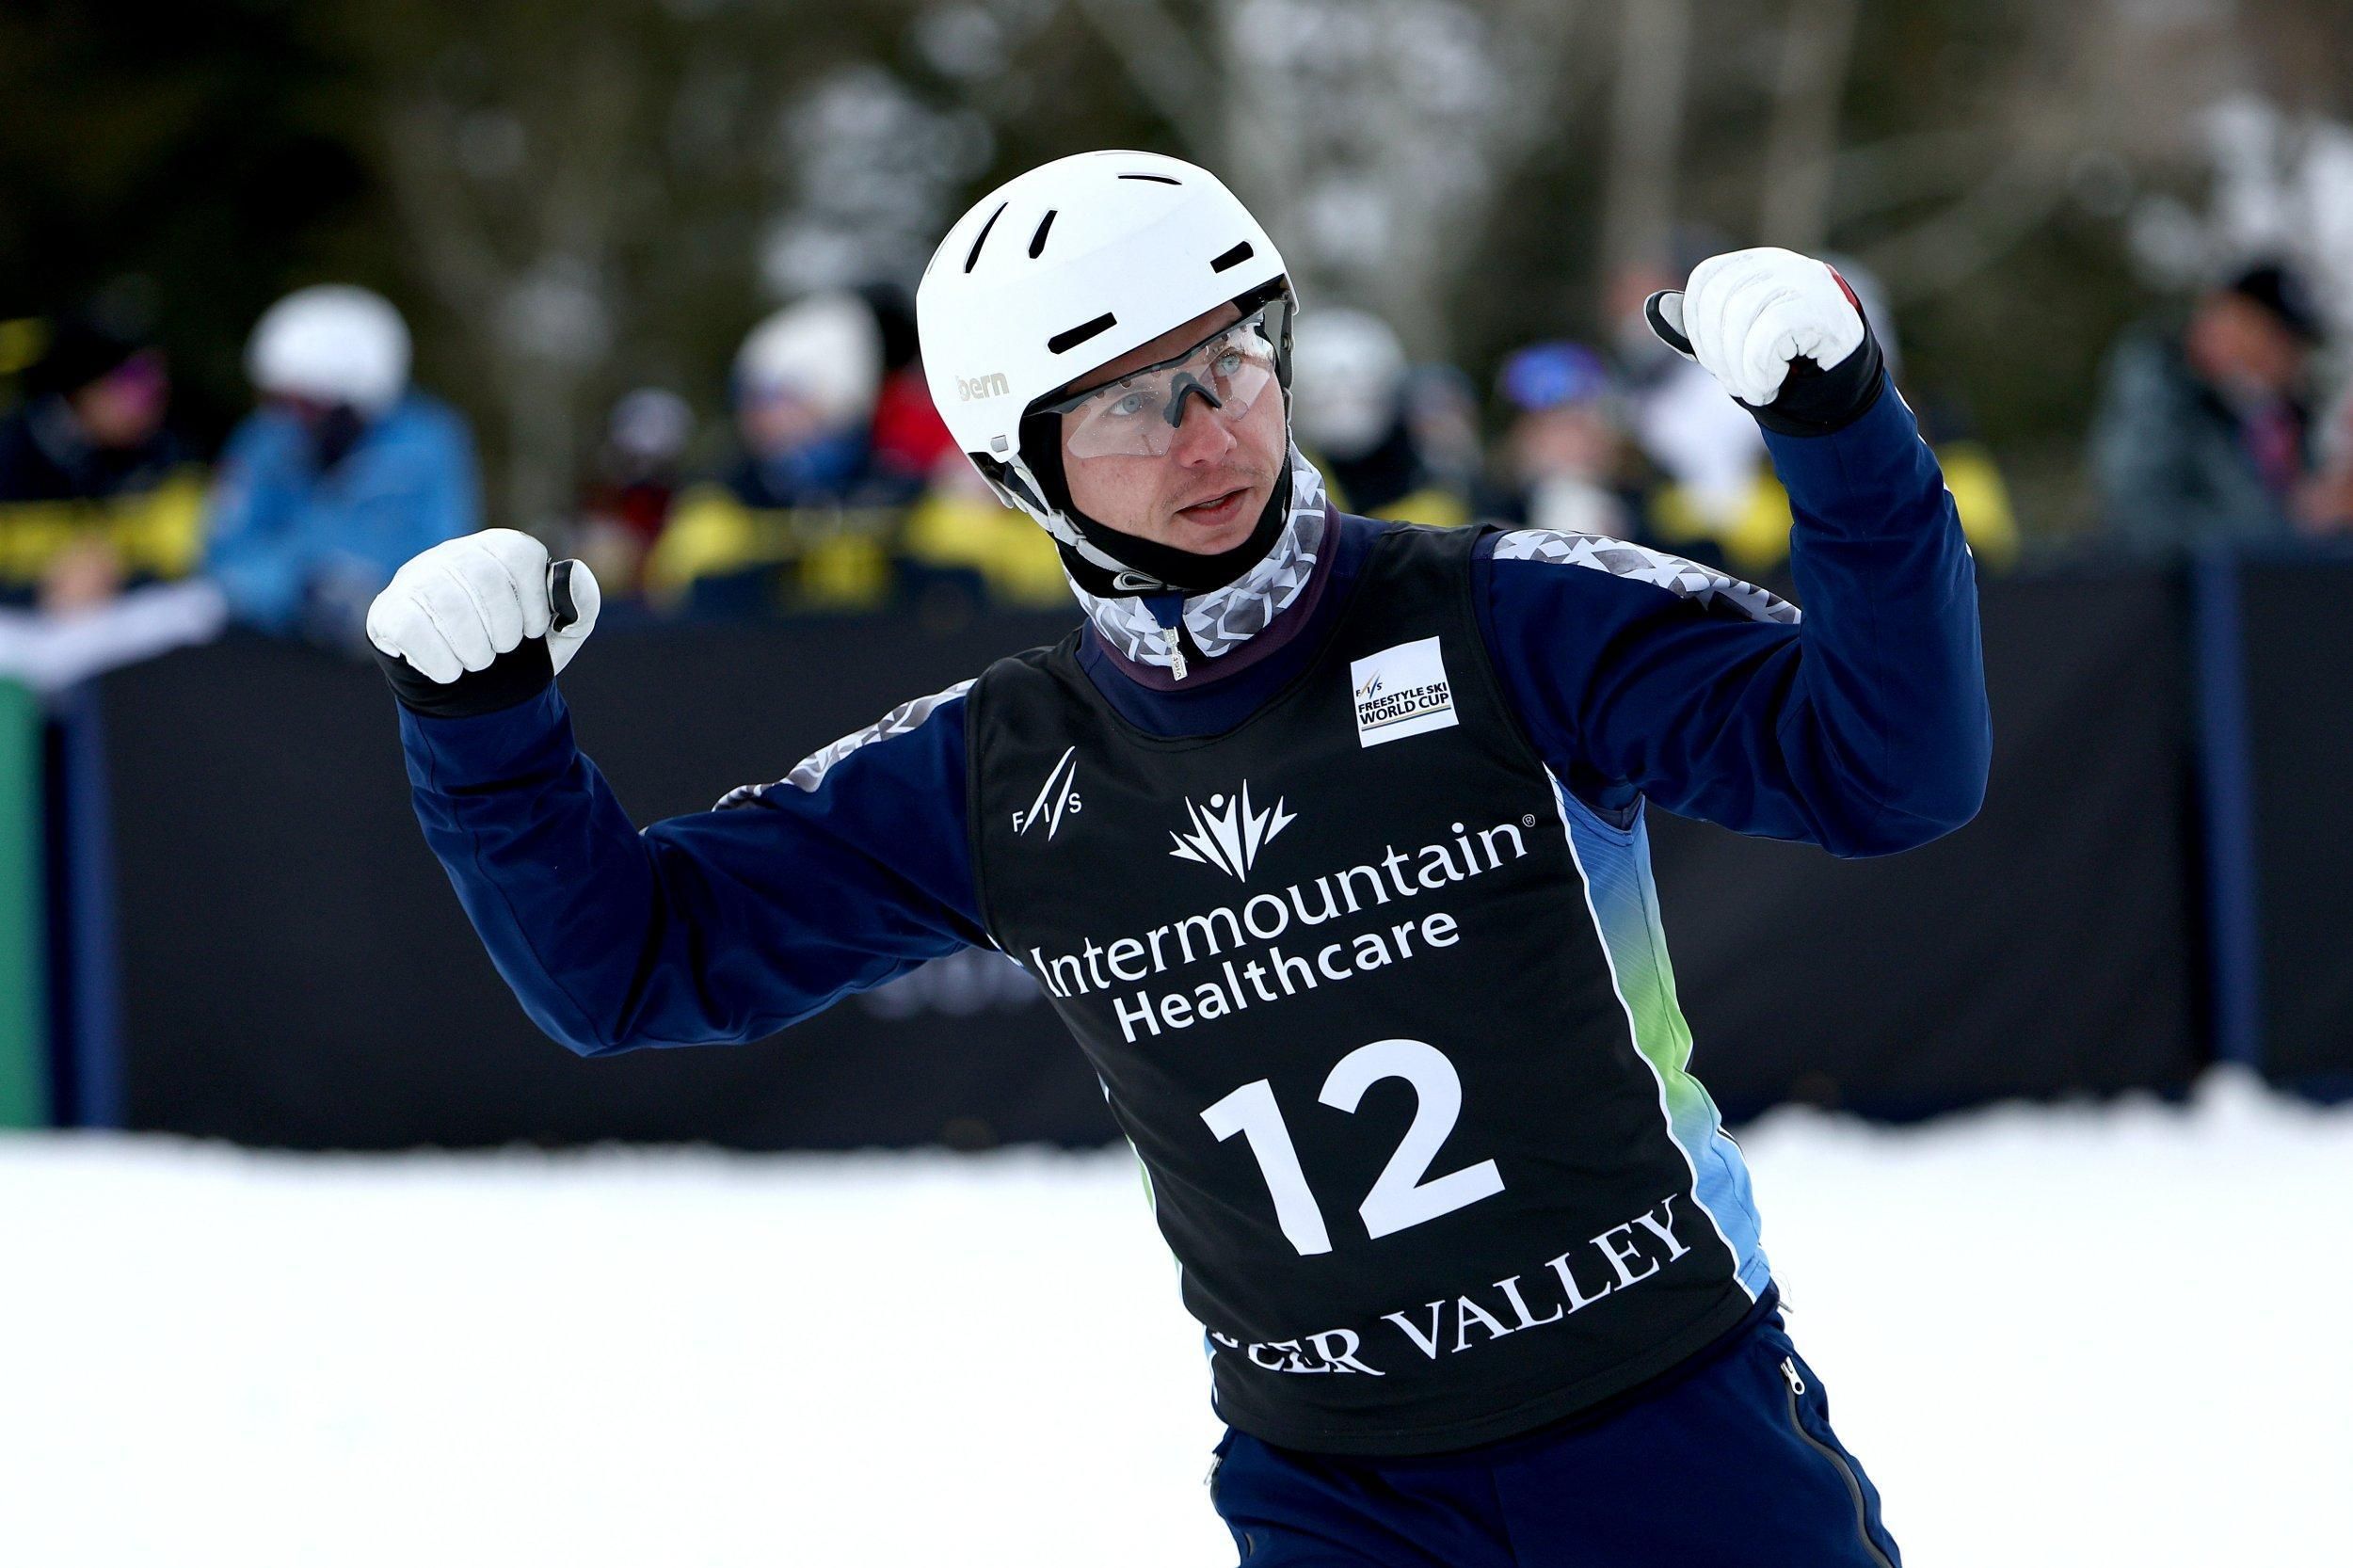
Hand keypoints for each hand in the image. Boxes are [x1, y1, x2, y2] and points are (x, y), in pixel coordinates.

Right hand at [366, 530, 599, 710]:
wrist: (471, 690)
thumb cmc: (518, 651)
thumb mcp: (560, 633)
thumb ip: (580, 605)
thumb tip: (575, 574)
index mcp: (497, 550)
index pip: (518, 553)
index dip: (533, 598)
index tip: (534, 630)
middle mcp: (453, 555)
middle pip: (481, 575)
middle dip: (502, 626)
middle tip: (504, 651)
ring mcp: (416, 579)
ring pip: (444, 600)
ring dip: (473, 646)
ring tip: (479, 663)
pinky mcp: (389, 611)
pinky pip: (409, 626)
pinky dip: (439, 660)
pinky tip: (450, 671)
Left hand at [1643, 247, 1882, 434]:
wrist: (1842, 383)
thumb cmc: (1782, 361)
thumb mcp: (1731, 346)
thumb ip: (1695, 330)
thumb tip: (1652, 307)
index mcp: (1753, 265)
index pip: (1706, 281)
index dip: (1698, 327)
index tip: (1713, 361)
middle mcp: (1779, 263)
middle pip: (1721, 300)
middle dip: (1717, 352)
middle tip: (1735, 382)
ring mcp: (1805, 280)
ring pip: (1743, 315)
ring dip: (1739, 367)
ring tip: (1753, 388)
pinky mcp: (1824, 307)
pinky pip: (1771, 332)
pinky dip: (1759, 369)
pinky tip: (1768, 385)